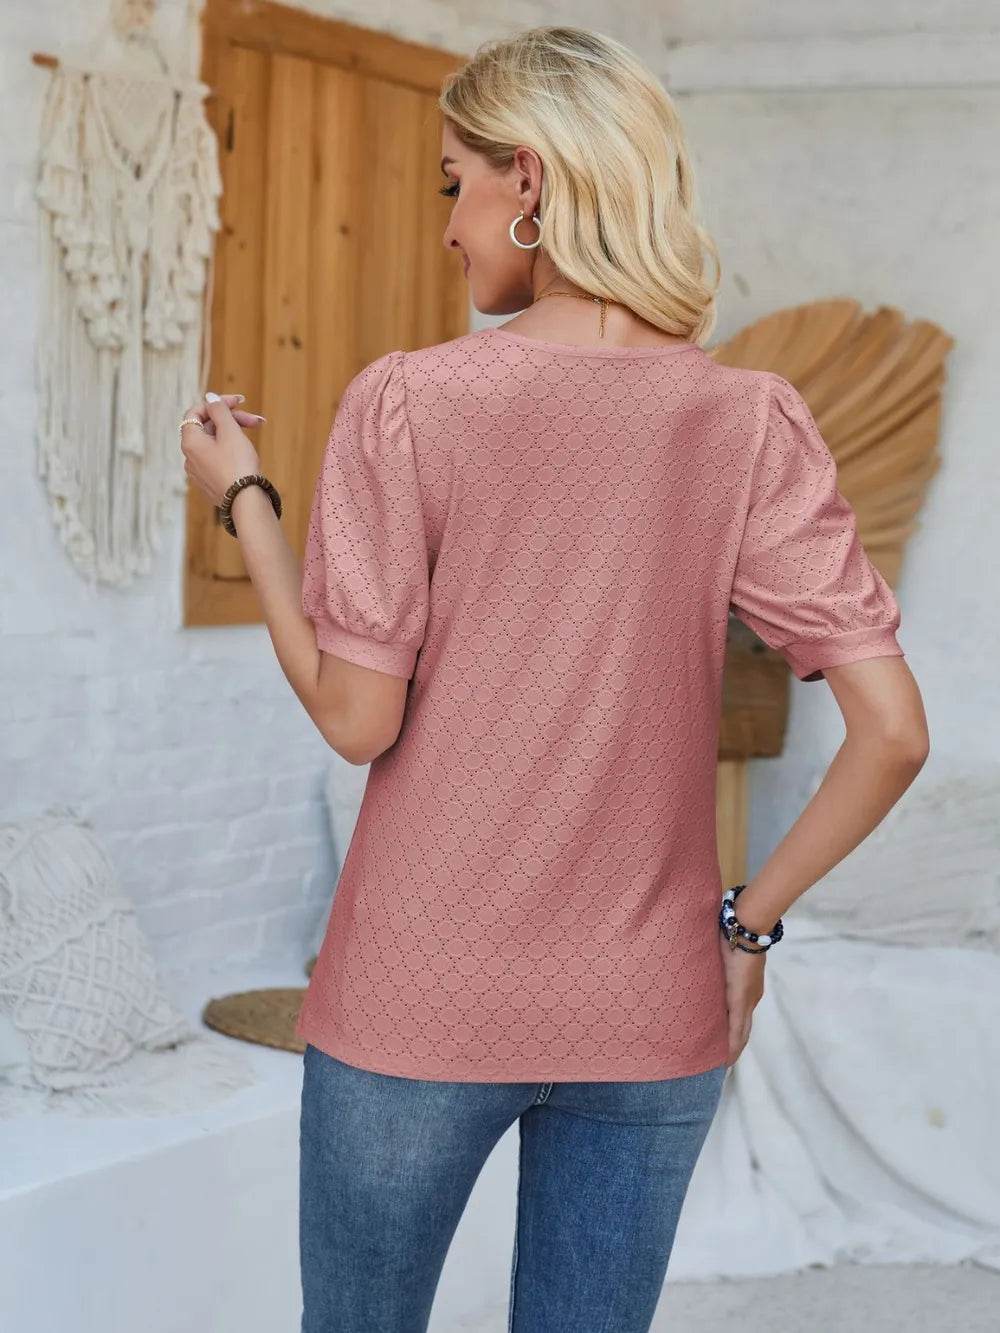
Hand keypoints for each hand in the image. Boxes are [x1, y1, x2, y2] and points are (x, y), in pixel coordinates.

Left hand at [180, 391, 267, 506]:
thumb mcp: (230, 432)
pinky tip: (247, 453)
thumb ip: (219, 411)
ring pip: (214, 443)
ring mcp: (199, 471)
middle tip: (256, 421)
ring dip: (234, 434)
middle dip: (232, 420)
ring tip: (256, 435)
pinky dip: (230, 450)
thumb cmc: (238, 465)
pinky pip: (217, 459)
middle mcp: (190, 456)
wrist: (246, 502)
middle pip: (208, 428)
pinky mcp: (210, 482)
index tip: (238, 402)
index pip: (196, 412)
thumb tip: (210, 397)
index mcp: (190, 441)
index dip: (217, 403)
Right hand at [718, 929, 766, 1066]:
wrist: (746, 932)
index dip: (735, 1031)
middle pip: (744, 1029)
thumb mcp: (722, 957)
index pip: (741, 1015)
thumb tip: (699, 968)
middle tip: (723, 1061)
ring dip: (733, 1047)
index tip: (727, 1044)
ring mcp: (747, 1001)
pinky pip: (736, 1029)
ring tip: (723, 1062)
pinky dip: (732, 1044)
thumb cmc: (732, 937)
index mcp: (747, 989)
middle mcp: (750, 999)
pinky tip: (727, 1057)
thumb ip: (715, 967)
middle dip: (734, 1045)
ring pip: (742, 1032)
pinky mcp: (740, 1002)